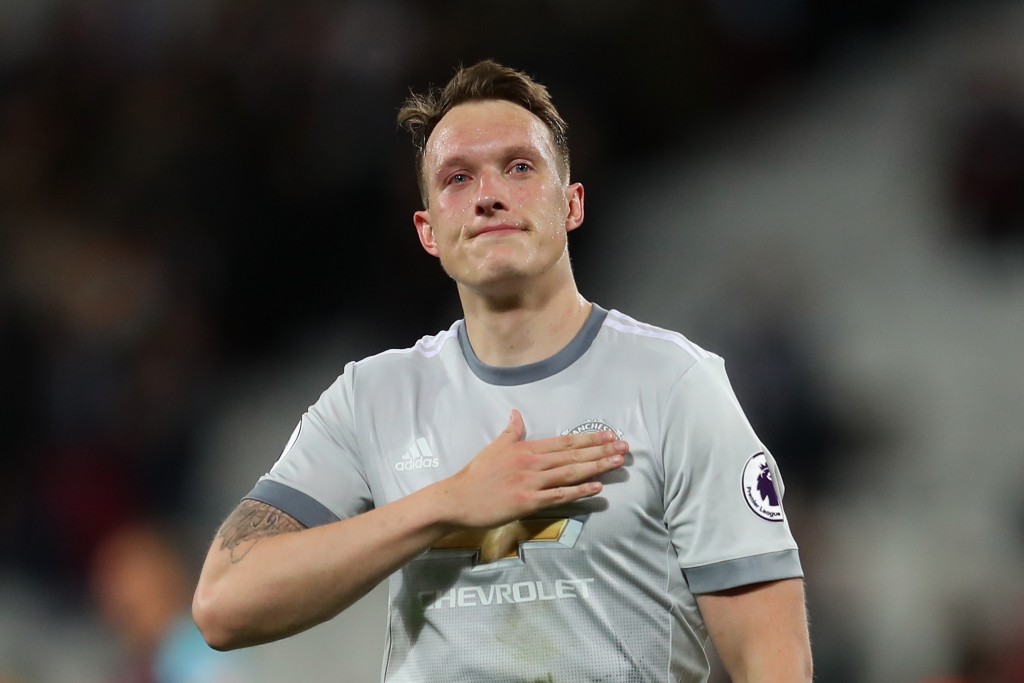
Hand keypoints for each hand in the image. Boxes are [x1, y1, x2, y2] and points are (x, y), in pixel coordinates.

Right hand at [431, 409, 627, 529]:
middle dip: (601, 451)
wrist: (459, 498)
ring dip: (596, 467)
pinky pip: (559, 496)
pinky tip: (597, 488)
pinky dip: (579, 491)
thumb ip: (511, 431)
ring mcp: (532, 483)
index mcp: (527, 448)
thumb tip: (517, 414)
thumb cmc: (477, 473)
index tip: (609, 435)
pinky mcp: (528, 502)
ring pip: (570, 473)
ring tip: (617, 463)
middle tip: (624, 447)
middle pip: (573, 455)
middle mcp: (533, 463)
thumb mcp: (495, 446)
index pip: (564, 441)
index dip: (589, 438)